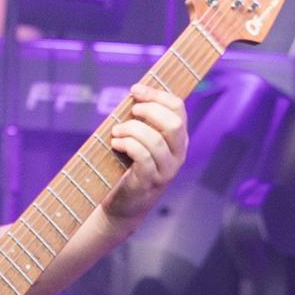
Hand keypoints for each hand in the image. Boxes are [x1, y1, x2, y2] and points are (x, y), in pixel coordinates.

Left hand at [94, 82, 189, 221]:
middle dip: (149, 111)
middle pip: (173, 123)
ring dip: (131, 130)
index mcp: (178, 138)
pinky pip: (143, 156)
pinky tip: (116, 143)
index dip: (156, 94)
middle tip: (131, 111)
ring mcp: (167, 169)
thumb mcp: (141, 140)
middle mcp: (178, 153)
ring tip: (117, 131)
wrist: (124, 204)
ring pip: (155, 140)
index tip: (135, 90)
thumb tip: (135, 92)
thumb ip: (142, 120)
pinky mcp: (151, 181)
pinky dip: (127, 145)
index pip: (178, 108)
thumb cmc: (129, 167)